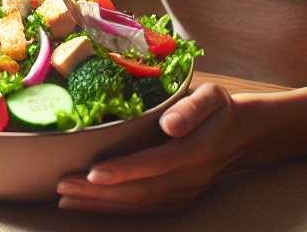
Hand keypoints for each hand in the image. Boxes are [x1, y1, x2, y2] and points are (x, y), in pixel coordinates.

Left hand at [57, 82, 249, 214]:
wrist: (243, 136)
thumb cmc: (220, 109)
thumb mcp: (212, 97)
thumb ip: (192, 109)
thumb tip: (170, 124)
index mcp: (196, 151)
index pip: (155, 164)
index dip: (123, 170)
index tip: (93, 172)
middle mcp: (188, 179)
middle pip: (140, 191)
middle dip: (99, 192)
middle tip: (63, 185)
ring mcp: (183, 194)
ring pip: (137, 205)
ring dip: (100, 204)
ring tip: (65, 198)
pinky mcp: (177, 201)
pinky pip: (142, 209)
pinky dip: (113, 209)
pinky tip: (87, 205)